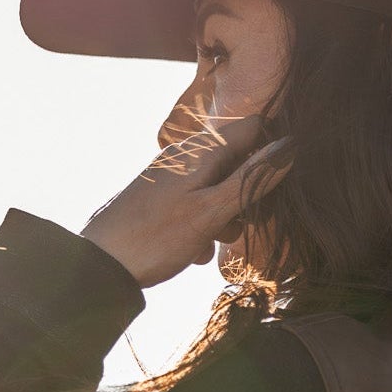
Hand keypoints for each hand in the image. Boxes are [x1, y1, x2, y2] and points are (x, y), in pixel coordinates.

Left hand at [79, 111, 292, 288]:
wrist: (101, 264)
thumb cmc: (156, 237)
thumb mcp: (211, 211)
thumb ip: (251, 180)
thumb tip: (289, 147)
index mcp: (203, 150)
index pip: (254, 127)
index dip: (272, 151)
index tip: (276, 187)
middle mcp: (188, 155)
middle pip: (239, 161)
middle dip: (249, 193)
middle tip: (241, 225)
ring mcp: (175, 177)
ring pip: (220, 188)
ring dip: (227, 216)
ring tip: (213, 242)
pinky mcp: (165, 198)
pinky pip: (199, 205)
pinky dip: (205, 226)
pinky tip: (195, 250)